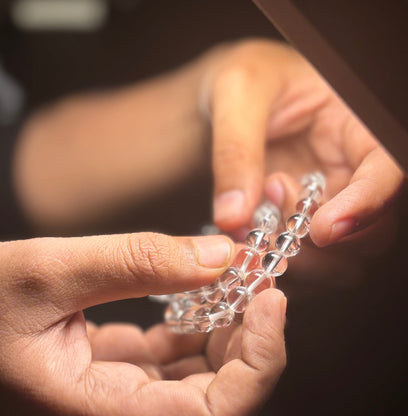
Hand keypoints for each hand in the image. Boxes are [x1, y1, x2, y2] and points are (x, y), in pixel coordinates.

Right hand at [0, 233, 285, 414]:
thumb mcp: (52, 272)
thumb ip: (139, 263)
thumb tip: (220, 255)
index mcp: (97, 413)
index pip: (212, 414)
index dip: (257, 363)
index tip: (271, 301)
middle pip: (216, 399)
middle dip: (248, 339)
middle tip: (256, 280)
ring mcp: (115, 399)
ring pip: (198, 380)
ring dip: (225, 330)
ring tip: (232, 280)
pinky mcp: (114, 376)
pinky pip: (172, 362)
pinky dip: (194, 327)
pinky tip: (198, 293)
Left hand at [205, 40, 404, 247]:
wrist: (227, 100)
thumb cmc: (245, 81)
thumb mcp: (239, 94)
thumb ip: (236, 150)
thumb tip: (233, 216)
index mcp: (355, 128)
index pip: (386, 171)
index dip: (366, 204)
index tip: (323, 229)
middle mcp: (348, 173)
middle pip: (372, 231)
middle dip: (321, 237)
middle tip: (270, 196)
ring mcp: (325, 203)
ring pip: (341, 258)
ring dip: (299, 256)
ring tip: (254, 211)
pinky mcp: (297, 224)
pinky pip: (304, 262)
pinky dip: (276, 262)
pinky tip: (245, 235)